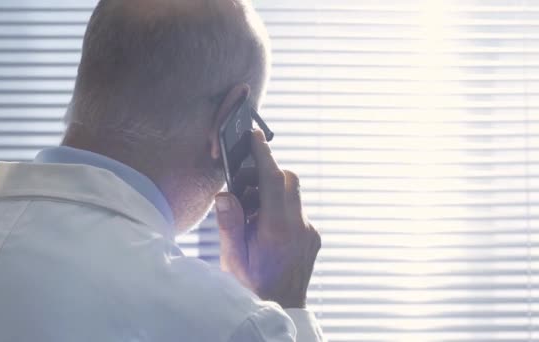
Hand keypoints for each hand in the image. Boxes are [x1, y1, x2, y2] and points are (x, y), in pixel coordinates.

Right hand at [214, 130, 321, 308]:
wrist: (282, 308)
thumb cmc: (253, 286)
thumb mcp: (232, 258)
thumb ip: (229, 223)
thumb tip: (225, 194)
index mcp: (276, 230)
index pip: (274, 181)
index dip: (264, 154)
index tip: (255, 136)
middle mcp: (299, 227)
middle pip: (290, 181)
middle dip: (269, 172)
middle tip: (247, 182)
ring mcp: (310, 232)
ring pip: (295, 195)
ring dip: (274, 192)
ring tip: (253, 213)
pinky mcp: (313, 237)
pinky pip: (298, 210)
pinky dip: (282, 208)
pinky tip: (266, 226)